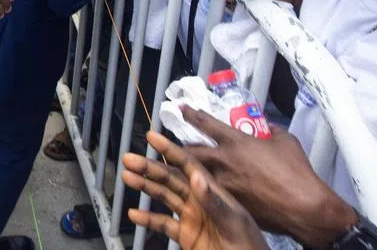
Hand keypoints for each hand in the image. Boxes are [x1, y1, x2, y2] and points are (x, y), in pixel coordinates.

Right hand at [123, 130, 267, 249]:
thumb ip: (214, 202)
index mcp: (212, 192)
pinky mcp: (185, 235)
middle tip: (128, 158)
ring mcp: (191, 217)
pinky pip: (163, 224)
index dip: (170, 150)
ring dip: (145, 186)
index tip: (153, 136)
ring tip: (127, 176)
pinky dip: (148, 218)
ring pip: (163, 196)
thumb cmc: (249, 247)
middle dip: (149, 167)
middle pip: (170, 178)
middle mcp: (199, 200)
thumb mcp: (234, 223)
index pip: (188, 165)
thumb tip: (196, 178)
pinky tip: (134, 213)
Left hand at [182, 107, 358, 246]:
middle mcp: (223, 161)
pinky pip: (209, 193)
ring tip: (183, 168)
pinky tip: (203, 191)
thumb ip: (272, 131)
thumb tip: (269, 128)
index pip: (205, 123)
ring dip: (188, 170)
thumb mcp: (285, 141)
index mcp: (235, 141)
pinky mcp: (228, 203)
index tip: (182, 109)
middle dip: (179, 147)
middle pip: (190, 150)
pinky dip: (204, 190)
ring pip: (194, 174)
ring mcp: (223, 184)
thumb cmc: (296, 172)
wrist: (302, 207)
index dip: (191, 114)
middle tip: (172, 144)